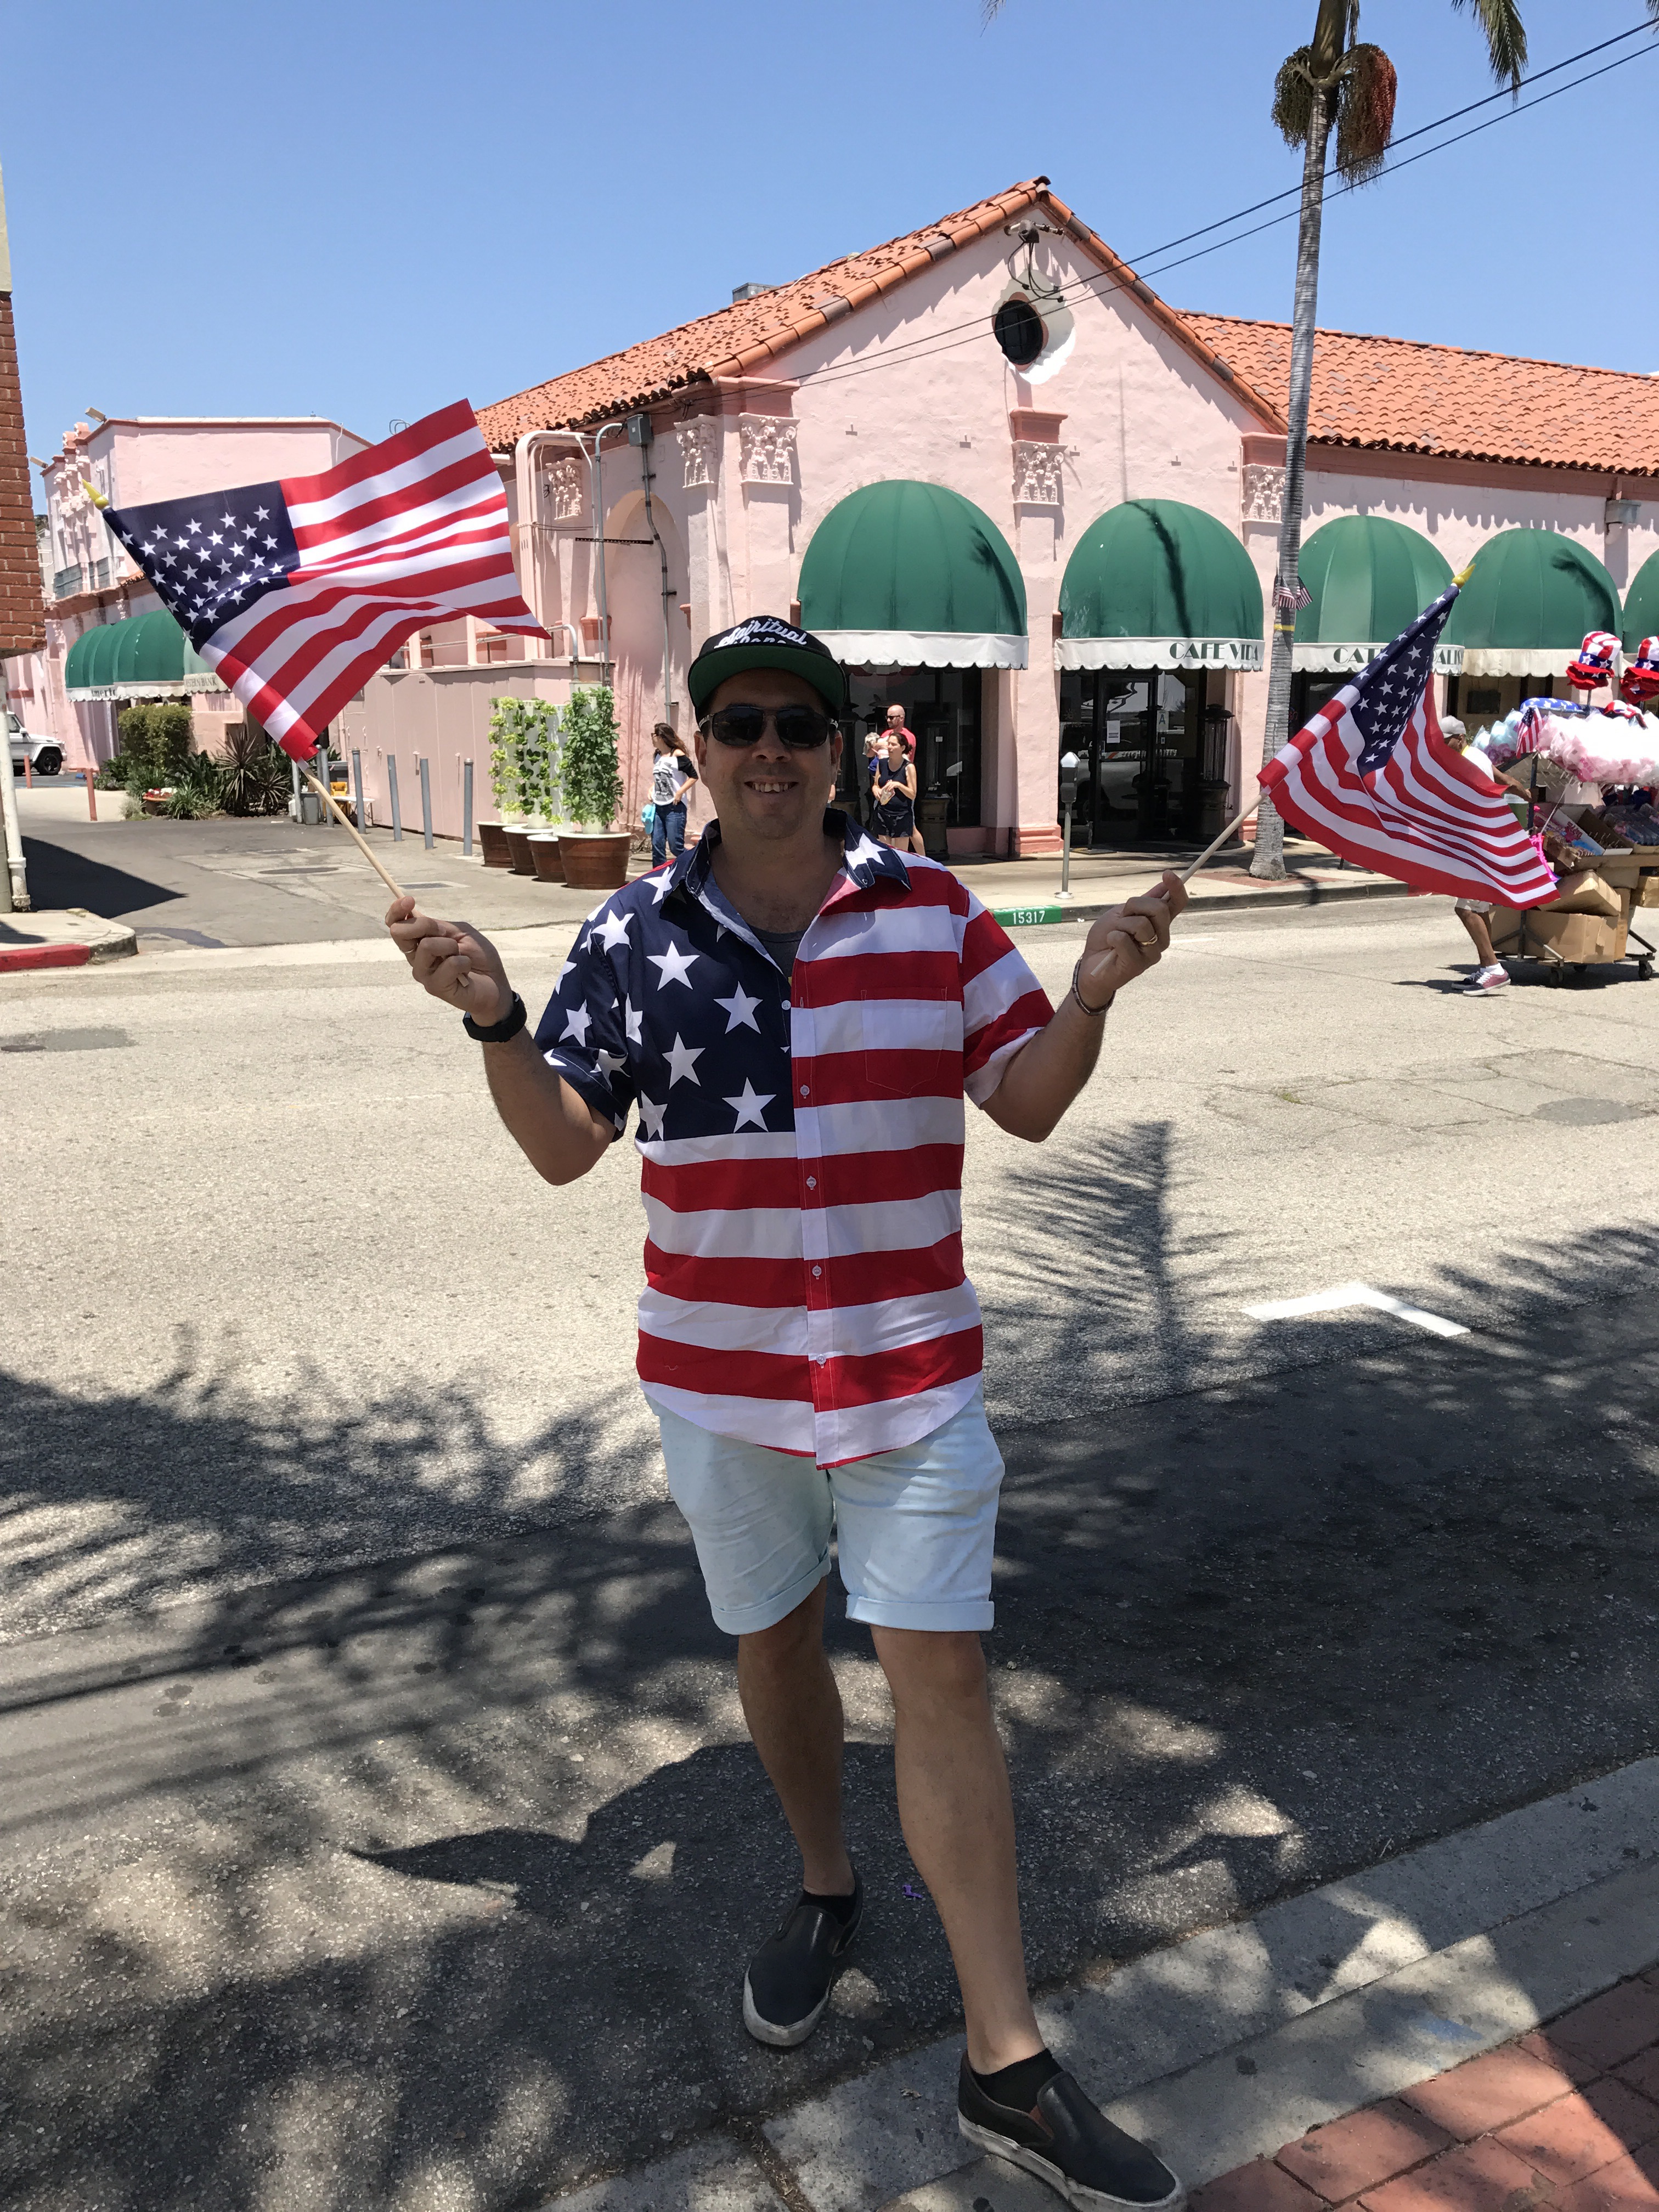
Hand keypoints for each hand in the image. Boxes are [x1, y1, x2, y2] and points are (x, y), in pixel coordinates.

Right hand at [385, 897, 510, 1023]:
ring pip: (426, 946)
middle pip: (399, 934)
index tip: (409, 900)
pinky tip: (466, 970)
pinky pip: (449, 964)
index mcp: (420, 942)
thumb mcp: (461, 932)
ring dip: (451, 945)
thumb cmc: (478, 957)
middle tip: (445, 932)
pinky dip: (464, 962)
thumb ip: (439, 926)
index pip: (395, 925)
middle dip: (424, 925)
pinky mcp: (435, 987)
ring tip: (461, 955)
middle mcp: (416, 958)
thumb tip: (417, 918)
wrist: (495, 983)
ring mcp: (424, 974)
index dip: (396, 911)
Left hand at [1076, 871, 1186, 1005]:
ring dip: (1121, 925)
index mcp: (1159, 924)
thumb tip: (1164, 885)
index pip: (1176, 904)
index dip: (1176, 888)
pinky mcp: (1138, 964)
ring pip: (1141, 925)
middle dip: (1136, 905)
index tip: (1167, 874)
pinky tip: (1110, 945)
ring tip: (1115, 935)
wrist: (1091, 966)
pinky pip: (1125, 940)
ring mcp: (1152, 953)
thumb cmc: (1106, 939)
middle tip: (1122, 916)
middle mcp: (1161, 938)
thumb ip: (1143, 903)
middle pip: (1160, 909)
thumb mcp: (1122, 914)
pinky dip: (1112, 937)